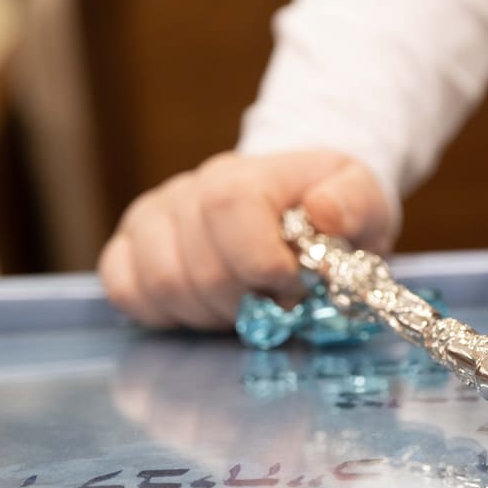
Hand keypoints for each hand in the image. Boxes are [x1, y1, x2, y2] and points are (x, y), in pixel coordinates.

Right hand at [98, 151, 396, 328]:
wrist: (293, 205)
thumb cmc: (329, 209)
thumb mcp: (363, 199)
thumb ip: (352, 202)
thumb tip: (323, 211)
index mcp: (245, 174)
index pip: (229, 207)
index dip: (262, 260)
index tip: (293, 285)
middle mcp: (188, 191)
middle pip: (200, 265)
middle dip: (246, 302)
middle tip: (275, 303)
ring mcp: (152, 219)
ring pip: (163, 285)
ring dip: (212, 313)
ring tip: (244, 304)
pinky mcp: (128, 247)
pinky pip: (125, 290)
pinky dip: (166, 313)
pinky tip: (204, 306)